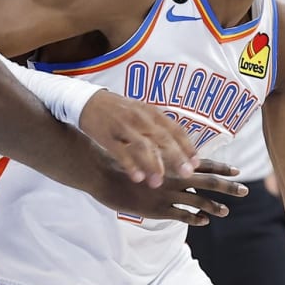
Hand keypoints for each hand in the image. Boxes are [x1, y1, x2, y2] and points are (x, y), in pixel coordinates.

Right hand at [79, 90, 195, 186]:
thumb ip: (158, 128)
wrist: (88, 101)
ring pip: (143, 146)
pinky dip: (130, 165)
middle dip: (176, 157)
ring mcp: (124, 127)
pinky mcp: (107, 136)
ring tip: (158, 182)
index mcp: (152, 112)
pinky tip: (137, 178)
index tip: (196, 163)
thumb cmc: (119, 110)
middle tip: (187, 174)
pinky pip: (121, 152)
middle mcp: (141, 118)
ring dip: (152, 165)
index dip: (187, 146)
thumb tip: (179, 147)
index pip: (175, 129)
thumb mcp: (142, 112)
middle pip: (163, 139)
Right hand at [90, 157, 247, 224]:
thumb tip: (172, 159)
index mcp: (172, 164)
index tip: (237, 170)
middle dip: (228, 187)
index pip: (203, 164)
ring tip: (227, 212)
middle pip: (208, 182)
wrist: (103, 175)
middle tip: (245, 191)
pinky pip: (182, 216)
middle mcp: (174, 178)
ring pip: (199, 202)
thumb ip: (161, 159)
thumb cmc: (122, 163)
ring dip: (215, 207)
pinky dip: (195, 218)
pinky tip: (204, 221)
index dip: (221, 167)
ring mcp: (167, 195)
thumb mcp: (144, 156)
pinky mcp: (158, 210)